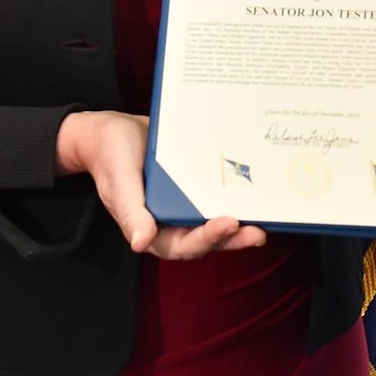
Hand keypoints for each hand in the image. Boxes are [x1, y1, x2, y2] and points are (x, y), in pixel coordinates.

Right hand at [54, 110, 267, 258]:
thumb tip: (140, 243)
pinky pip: (214, 197)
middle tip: (257, 232)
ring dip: (238, 226)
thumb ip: (130, 212)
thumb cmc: (110, 156)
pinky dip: (233, 199)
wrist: (110, 131)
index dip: (207, 238)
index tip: (229, 223)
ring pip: (214, 221)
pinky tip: (253, 193)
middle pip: (206, 239)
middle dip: (232, 239)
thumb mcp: (118, 182)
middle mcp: (170, 222)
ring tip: (264, 220)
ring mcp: (183, 206)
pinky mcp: (193, 188)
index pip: (182, 244)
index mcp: (151, 228)